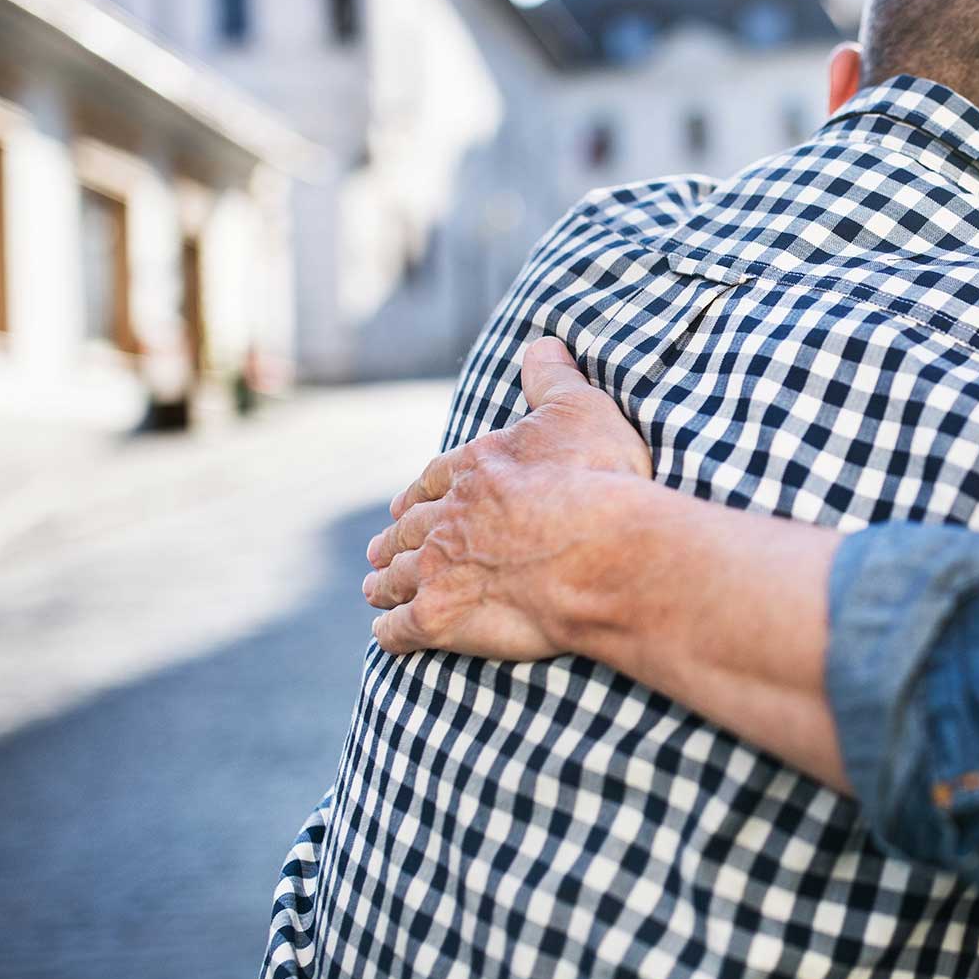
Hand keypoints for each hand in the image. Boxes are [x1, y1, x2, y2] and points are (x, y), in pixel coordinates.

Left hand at [362, 336, 653, 657]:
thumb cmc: (599, 478)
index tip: (407, 503)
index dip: (420, 493)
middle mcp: (446, 517)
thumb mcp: (581, 409)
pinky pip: (400, 629)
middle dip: (394, 539)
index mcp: (474, 468)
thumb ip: (554, 377)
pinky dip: (390, 632)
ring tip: (375, 589)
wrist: (602, 551)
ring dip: (383, 583)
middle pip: (408, 530)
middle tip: (380, 550)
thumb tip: (542, 343)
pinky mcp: (440, 619)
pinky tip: (389, 635)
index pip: (434, 479)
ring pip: (395, 577)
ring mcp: (438, 569)